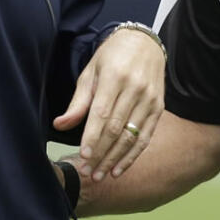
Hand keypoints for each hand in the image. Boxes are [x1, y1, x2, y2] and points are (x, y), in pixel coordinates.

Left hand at [52, 27, 164, 180]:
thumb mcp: (90, 73)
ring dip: (115, 159)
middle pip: (117, 129)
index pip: (102, 113)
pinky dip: (132, 155)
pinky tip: (119, 168)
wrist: (145, 44)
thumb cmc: (112, 58)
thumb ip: (78, 102)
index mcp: (115, 77)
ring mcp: (150, 100)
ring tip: (100, 175)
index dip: (93, 137)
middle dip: (101, 153)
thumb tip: (61, 125)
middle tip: (88, 172)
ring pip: (131, 136)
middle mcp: (135, 89)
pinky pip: (145, 136)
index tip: (83, 157)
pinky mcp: (158, 108)